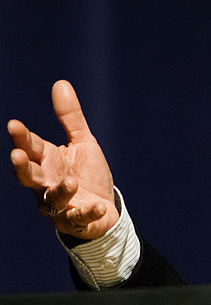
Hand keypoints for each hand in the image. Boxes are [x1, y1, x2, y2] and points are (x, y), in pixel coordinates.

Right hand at [8, 80, 118, 239]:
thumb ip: (70, 117)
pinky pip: (79, 218)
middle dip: (22, 167)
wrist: (104, 209)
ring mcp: (60, 206)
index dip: (21, 137)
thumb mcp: (83, 142)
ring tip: (71, 182)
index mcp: (48, 162)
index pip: (30, 147)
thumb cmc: (87, 174)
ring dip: (60, 191)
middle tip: (17, 155)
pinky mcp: (76, 221)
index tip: (14, 124)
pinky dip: (87, 213)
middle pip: (29, 177)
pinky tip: (98, 206)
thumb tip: (60, 83)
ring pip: (52, 200)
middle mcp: (47, 184)